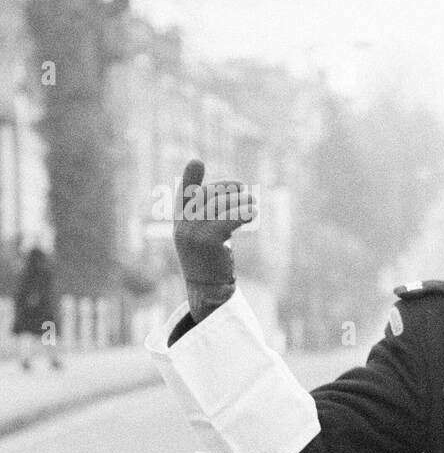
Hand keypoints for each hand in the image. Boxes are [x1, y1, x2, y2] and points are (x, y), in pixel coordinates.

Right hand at [172, 159, 257, 321]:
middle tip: (246, 192)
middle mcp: (182, 225)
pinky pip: (230, 217)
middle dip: (230, 189)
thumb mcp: (205, 236)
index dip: (190, 179)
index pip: (184, 195)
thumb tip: (230, 192)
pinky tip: (253, 214)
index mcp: (180, 222)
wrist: (208, 290)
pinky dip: (245, 212)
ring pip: (222, 204)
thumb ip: (210, 215)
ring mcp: (193, 233)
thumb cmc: (211, 261)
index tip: (198, 162)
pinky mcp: (208, 240)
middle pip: (210, 195)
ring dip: (242, 200)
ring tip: (253, 205)